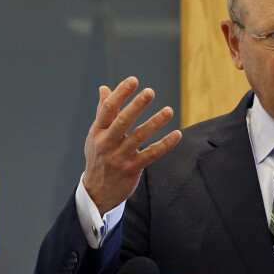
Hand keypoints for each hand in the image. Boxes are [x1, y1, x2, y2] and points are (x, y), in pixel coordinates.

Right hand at [82, 76, 181, 212]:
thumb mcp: (96, 135)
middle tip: (150, 92)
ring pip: (139, 137)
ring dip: (155, 123)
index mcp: (97, 131)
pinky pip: (151, 155)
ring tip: (168, 110)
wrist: (97, 192)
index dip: (120, 94)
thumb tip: (104, 88)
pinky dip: (165, 145)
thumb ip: (103, 112)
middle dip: (136, 106)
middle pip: (122, 121)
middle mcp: (107, 143)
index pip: (108, 109)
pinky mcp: (132, 169)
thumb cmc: (99, 157)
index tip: (133, 80)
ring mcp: (119, 157)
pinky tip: (176, 134)